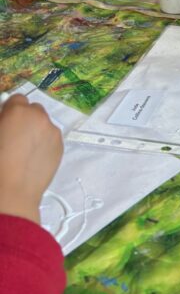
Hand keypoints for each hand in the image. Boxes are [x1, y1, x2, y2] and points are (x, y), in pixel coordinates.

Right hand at [0, 94, 62, 223]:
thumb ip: (1, 121)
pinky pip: (51, 138)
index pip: (16, 99)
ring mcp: (53, 133)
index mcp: (18, 111)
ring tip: (22, 151)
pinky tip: (32, 160)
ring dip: (35, 130)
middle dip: (24, 119)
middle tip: (12, 137)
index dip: (9, 110)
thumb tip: (5, 120)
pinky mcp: (60, 148)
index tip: (3, 122)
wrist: (10, 194)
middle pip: (33, 110)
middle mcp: (40, 117)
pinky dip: (43, 143)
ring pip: (43, 124)